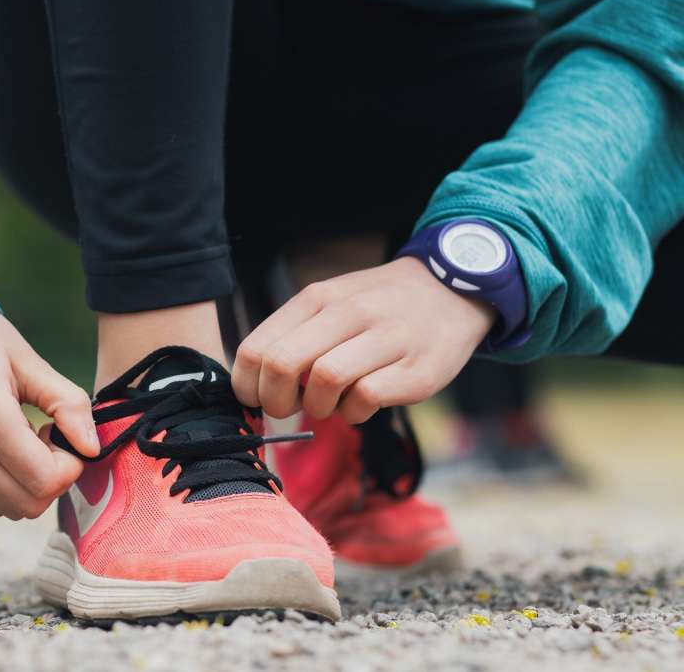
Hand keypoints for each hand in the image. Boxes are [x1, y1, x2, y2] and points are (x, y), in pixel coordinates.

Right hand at [0, 309, 98, 517]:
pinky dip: (9, 485)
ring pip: (9, 509)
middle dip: (53, 478)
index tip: (61, 432)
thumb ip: (68, 404)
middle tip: (48, 438)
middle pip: (30, 504)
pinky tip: (7, 448)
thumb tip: (92, 448)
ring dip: (30, 484)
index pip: (45, 480)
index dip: (69, 465)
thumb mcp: (30, 362)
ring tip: (26, 441)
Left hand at [232, 257, 496, 422]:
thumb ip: (293, 334)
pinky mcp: (417, 370)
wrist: (453, 288)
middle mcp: (349, 313)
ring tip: (330, 402)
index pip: (256, 348)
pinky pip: (366, 399)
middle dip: (275, 401)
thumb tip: (253, 381)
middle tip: (287, 408)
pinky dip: (354, 413)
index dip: (247, 385)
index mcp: (318, 298)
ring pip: (324, 381)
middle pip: (282, 365)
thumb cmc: (379, 305)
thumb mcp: (332, 301)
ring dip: (318, 406)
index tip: (255, 399)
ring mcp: (386, 339)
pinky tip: (360, 405)